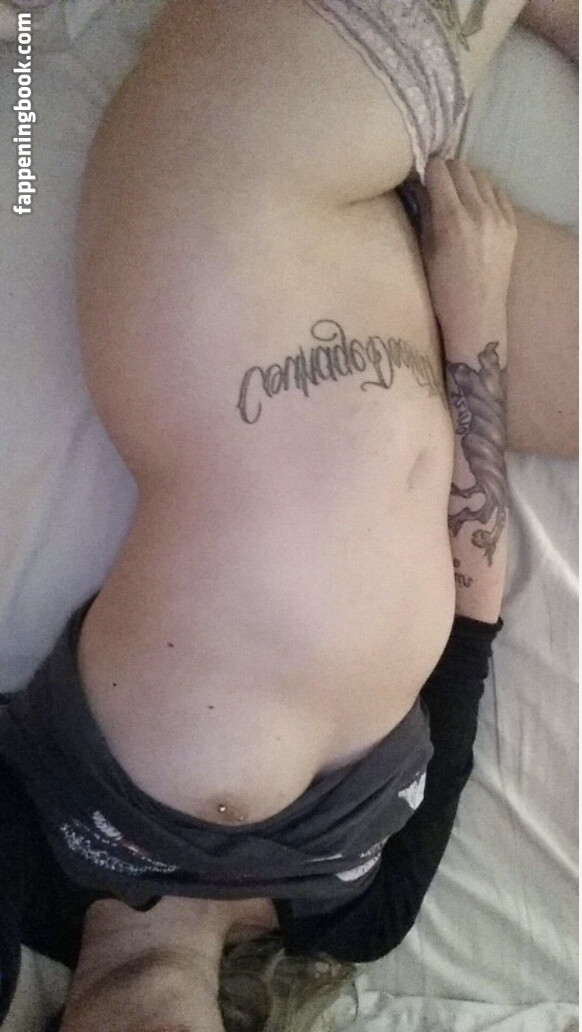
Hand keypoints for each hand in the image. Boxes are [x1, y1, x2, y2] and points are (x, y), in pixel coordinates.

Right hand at [409, 158, 517, 340]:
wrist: (477, 315)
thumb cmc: (442, 289)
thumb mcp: (425, 250)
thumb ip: (424, 213)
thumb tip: (418, 184)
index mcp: (453, 219)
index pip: (439, 170)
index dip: (426, 172)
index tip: (420, 181)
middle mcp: (480, 212)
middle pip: (460, 167)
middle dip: (444, 173)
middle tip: (435, 187)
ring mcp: (500, 217)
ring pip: (480, 176)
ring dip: (465, 180)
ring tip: (455, 197)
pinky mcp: (512, 224)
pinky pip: (497, 192)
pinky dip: (483, 192)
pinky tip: (474, 206)